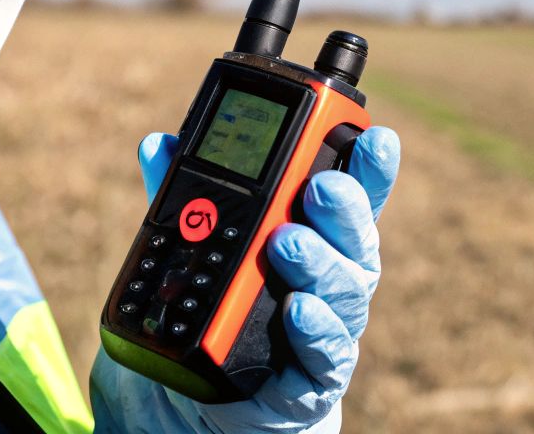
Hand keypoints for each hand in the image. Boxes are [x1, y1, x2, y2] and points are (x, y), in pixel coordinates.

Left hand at [90, 126, 399, 432]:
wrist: (215, 399)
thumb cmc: (229, 306)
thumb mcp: (204, 246)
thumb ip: (188, 198)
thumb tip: (158, 146)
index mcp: (320, 237)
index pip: (356, 195)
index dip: (371, 167)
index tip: (376, 135)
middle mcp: (335, 278)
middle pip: (356, 239)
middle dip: (343, 209)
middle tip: (317, 188)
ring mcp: (329, 327)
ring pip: (345, 293)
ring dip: (321, 265)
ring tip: (288, 243)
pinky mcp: (313, 379)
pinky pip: (326, 356)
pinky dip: (316, 331)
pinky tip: (298, 311)